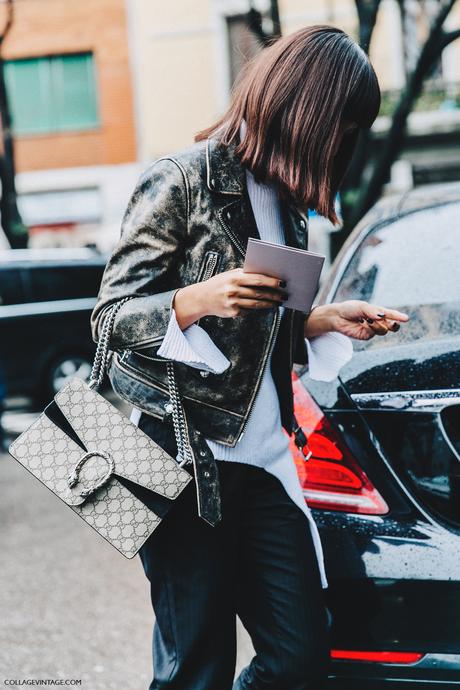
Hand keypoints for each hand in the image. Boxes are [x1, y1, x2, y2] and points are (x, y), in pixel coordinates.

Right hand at [173, 268, 287, 328]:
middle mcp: (233, 290)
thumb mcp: (229, 275)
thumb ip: (245, 275)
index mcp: (234, 278)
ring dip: (269, 304)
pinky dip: (257, 309)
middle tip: (284, 295)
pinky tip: (265, 306)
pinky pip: (249, 311)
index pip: (257, 279)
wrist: (201, 298)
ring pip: (256, 304)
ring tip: (278, 302)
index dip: (271, 281)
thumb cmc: (219, 284)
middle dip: (273, 294)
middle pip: (259, 293)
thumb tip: (266, 276)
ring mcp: (233, 302)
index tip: (282, 283)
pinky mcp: (232, 312)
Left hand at [305, 300, 409, 339]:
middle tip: (394, 324)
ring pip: (383, 330)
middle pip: (392, 326)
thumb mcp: (362, 307)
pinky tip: (362, 323)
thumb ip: (372, 311)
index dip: (399, 317)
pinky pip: (372, 334)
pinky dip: (369, 328)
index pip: (391, 315)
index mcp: (379, 312)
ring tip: (368, 320)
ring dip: (377, 325)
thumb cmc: (350, 309)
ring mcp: (373, 329)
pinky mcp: (367, 336)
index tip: (406, 318)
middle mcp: (378, 321)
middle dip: (394, 326)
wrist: (338, 316)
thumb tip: (382, 316)